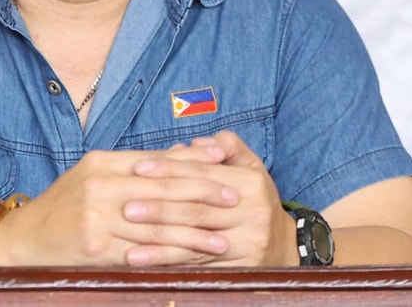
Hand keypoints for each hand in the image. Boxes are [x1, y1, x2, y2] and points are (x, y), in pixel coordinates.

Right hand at [0, 143, 239, 265]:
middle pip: (161, 190)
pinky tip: (191, 262)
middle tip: (234, 199)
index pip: (156, 160)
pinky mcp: (95, 248)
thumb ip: (138, 166)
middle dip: (202, 195)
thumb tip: (184, 152)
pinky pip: (142, 253)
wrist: (23, 241)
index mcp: (103, 162)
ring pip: (156, 226)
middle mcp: (99, 185)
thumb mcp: (96, 175)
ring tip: (223, 241)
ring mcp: (96, 217)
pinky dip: (170, 258)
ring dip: (194, 235)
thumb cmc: (65, 206)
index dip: (192, 162)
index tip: (224, 162)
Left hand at [124, 131, 297, 266]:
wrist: (285, 246)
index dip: (169, 169)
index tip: (138, 168)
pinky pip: (196, 264)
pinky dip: (166, 262)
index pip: (202, 174)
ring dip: (157, 239)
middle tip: (126, 204)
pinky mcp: (238, 269)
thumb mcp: (251, 166)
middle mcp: (251, 213)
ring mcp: (246, 244)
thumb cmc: (257, 200)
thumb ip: (227, 146)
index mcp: (250, 183)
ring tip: (128, 235)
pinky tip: (142, 260)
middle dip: (158, 206)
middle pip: (196, 208)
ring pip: (194, 239)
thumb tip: (195, 142)